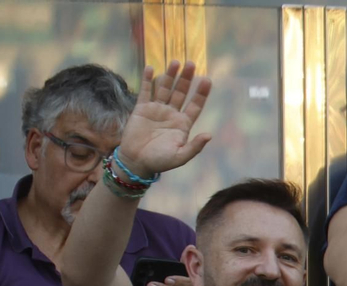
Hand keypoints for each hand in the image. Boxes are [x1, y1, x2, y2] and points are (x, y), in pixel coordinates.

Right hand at [117, 61, 212, 177]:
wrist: (137, 161)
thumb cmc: (160, 161)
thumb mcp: (181, 156)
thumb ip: (195, 146)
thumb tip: (209, 135)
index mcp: (183, 124)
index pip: (195, 105)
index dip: (201, 93)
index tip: (207, 80)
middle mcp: (171, 114)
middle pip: (181, 92)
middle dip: (186, 78)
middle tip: (191, 63)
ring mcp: (157, 109)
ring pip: (165, 88)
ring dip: (170, 75)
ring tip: (176, 62)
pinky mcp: (141, 108)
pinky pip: (146, 91)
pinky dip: (148, 80)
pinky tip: (152, 68)